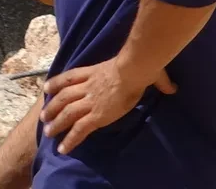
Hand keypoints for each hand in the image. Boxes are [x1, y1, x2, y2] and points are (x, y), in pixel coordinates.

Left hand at [40, 58, 176, 154]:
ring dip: (56, 123)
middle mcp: (87, 87)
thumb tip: (172, 87)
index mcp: (94, 73)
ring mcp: (90, 101)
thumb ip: (157, 80)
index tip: (46, 88)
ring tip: (48, 132)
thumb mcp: (142, 69)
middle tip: (43, 116)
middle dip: (52, 107)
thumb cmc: (139, 67)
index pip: (70, 78)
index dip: (56, 83)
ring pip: (67, 113)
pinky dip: (70, 139)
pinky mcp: (96, 115)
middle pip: (64, 97)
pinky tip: (63, 147)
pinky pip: (79, 129)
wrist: (132, 70)